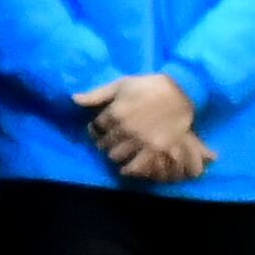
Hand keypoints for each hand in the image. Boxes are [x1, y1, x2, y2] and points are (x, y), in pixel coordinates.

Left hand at [75, 74, 204, 183]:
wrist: (180, 91)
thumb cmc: (149, 85)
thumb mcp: (121, 84)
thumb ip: (97, 94)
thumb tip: (73, 99)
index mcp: (115, 111)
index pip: (96, 126)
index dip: (97, 127)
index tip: (102, 127)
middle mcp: (125, 128)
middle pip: (104, 144)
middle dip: (104, 142)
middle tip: (110, 140)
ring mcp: (140, 140)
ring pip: (115, 156)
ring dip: (115, 154)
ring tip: (119, 150)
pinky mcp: (155, 150)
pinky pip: (135, 167)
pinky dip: (128, 169)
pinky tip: (126, 167)